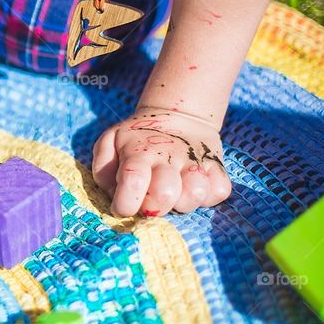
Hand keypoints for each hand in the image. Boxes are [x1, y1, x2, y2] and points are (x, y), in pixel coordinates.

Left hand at [92, 107, 231, 216]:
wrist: (177, 115)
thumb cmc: (137, 139)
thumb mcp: (110, 142)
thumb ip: (104, 168)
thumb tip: (114, 191)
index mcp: (139, 152)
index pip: (132, 180)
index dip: (126, 203)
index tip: (122, 208)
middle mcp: (169, 157)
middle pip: (165, 194)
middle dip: (153, 206)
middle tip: (150, 198)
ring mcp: (196, 161)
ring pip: (195, 194)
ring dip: (182, 201)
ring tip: (174, 191)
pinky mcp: (218, 167)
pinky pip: (219, 192)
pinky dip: (207, 196)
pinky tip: (192, 185)